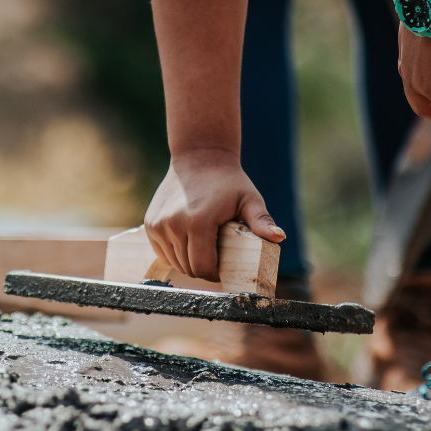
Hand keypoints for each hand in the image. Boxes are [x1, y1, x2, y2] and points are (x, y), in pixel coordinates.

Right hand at [144, 150, 283, 282]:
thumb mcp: (249, 200)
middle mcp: (174, 225)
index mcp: (198, 223)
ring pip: (175, 263)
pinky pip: (163, 253)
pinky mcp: (151, 225)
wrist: (199, 157)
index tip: (224, 268)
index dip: (215, 274)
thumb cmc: (228, 181)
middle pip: (189, 268)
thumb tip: (279, 237)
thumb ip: (261, 221)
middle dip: (203, 269)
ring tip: (203, 248)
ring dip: (188, 262)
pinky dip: (175, 254)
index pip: (203, 267)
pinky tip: (187, 242)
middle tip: (216, 259)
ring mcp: (159, 226)